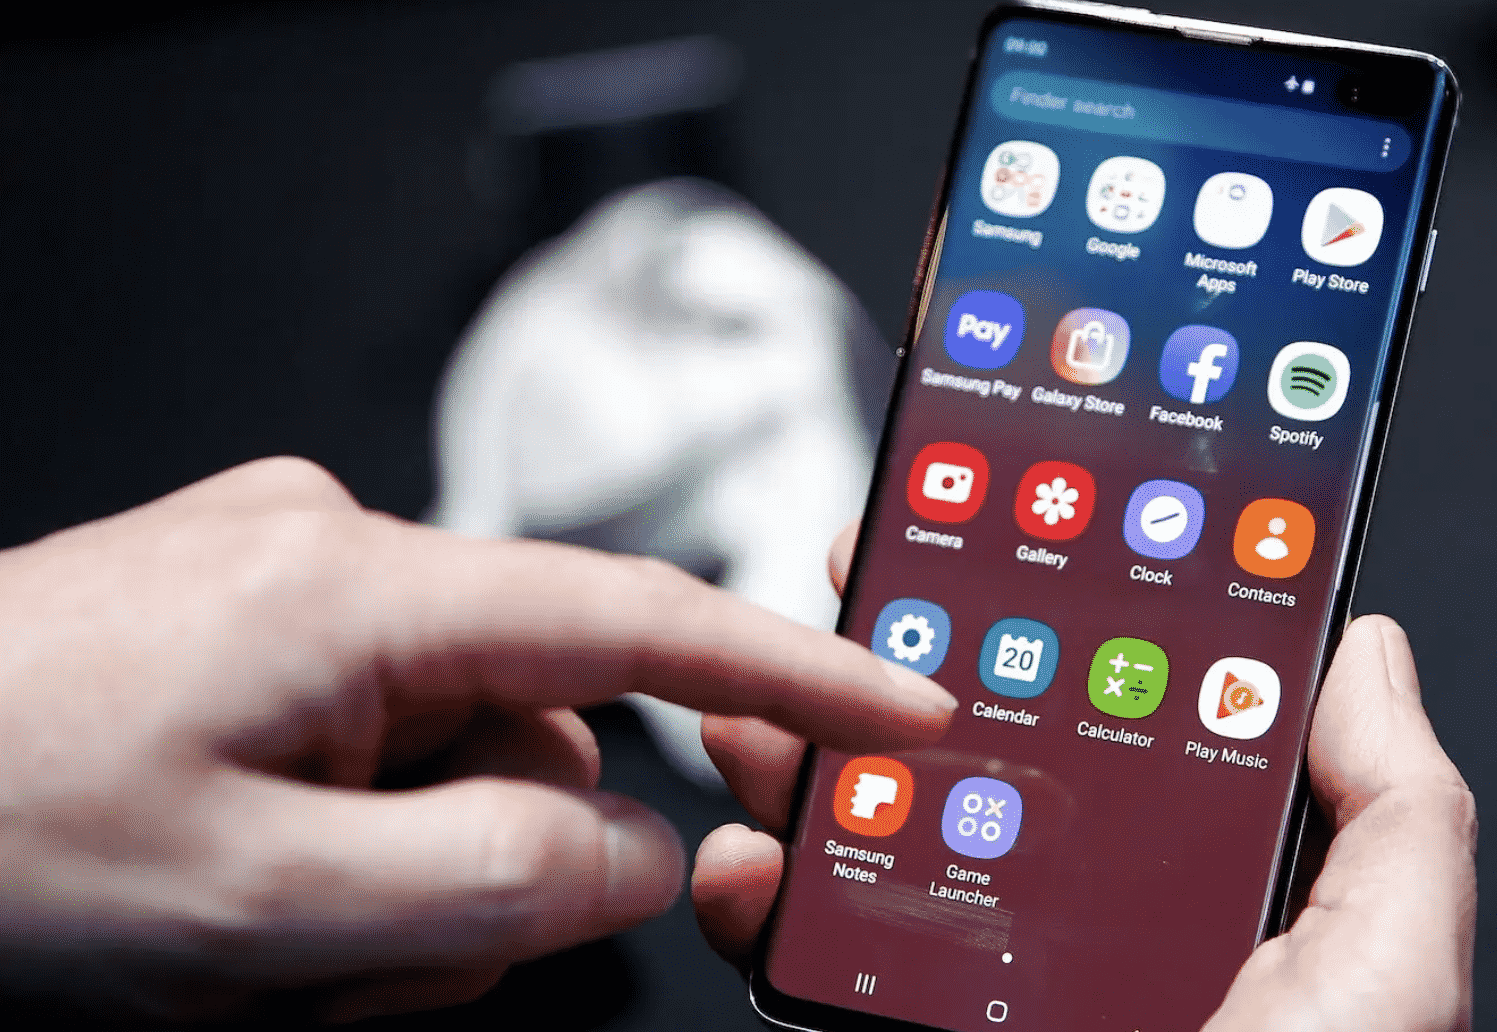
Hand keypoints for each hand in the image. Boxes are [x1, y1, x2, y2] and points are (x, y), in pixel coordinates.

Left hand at [0, 459, 956, 1022]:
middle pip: (535, 728)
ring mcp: (291, 588)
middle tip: (348, 956)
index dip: (789, 668)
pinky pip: (380, 740)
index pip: (634, 617)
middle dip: (486, 861)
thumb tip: (641, 853)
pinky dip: (354, 836)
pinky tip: (245, 884)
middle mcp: (336, 552)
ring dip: (400, 871)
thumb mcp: (252, 908)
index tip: (902, 709)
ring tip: (256, 936)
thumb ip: (487, 883)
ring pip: (455, 755)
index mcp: (354, 589)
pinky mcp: (256, 630)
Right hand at [693, 525, 1476, 1031]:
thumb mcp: (1385, 976)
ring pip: (874, 832)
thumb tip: (1365, 646)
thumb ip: (1394, 812)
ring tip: (771, 700)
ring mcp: (979, 978)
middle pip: (976, 753)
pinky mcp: (898, 1030)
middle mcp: (1081, 914)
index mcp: (1195, 880)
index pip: (1123, 710)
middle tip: (858, 581)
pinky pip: (816, 948)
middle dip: (903, 660)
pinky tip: (751, 858)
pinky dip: (762, 892)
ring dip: (806, 754)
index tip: (1005, 522)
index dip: (1064, 612)